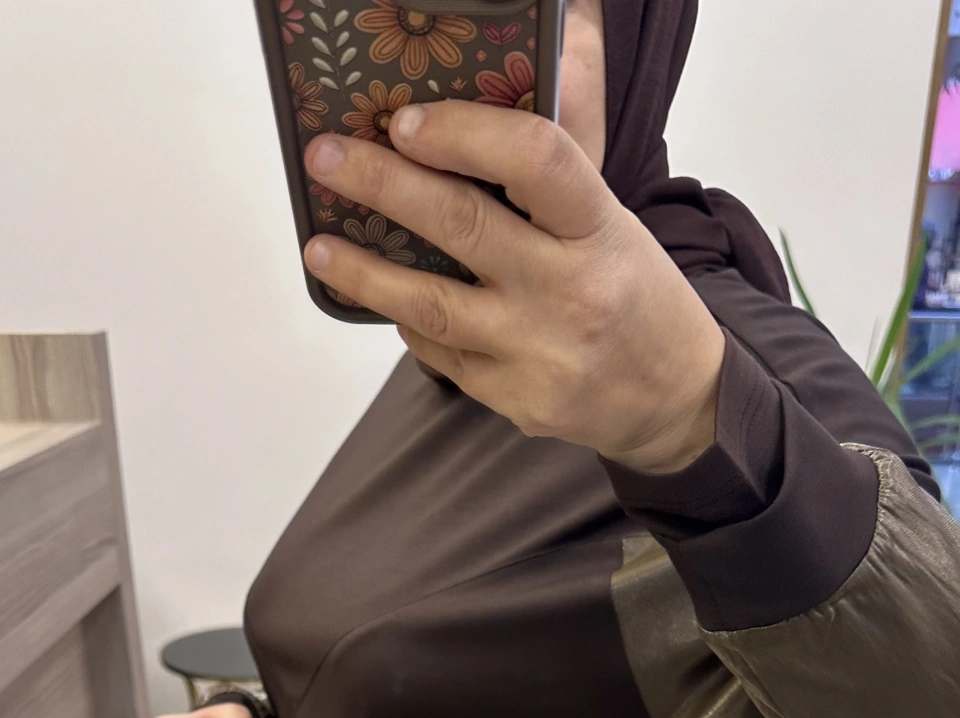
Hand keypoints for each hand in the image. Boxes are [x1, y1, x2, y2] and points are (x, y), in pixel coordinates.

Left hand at [303, 103, 725, 473]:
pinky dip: (411, 323)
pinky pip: (442, 355)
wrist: (673, 394)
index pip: (535, 158)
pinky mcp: (517, 401)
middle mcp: (569, 289)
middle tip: (326, 159)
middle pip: (461, 225)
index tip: (407, 122)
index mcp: (599, 227)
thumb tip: (550, 43)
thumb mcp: (612, 213)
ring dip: (364, 273)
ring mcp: (540, 352)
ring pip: (431, 304)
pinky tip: (388, 299)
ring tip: (318, 248)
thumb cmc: (629, 286)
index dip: (464, 133)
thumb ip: (558, 154)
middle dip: (382, 185)